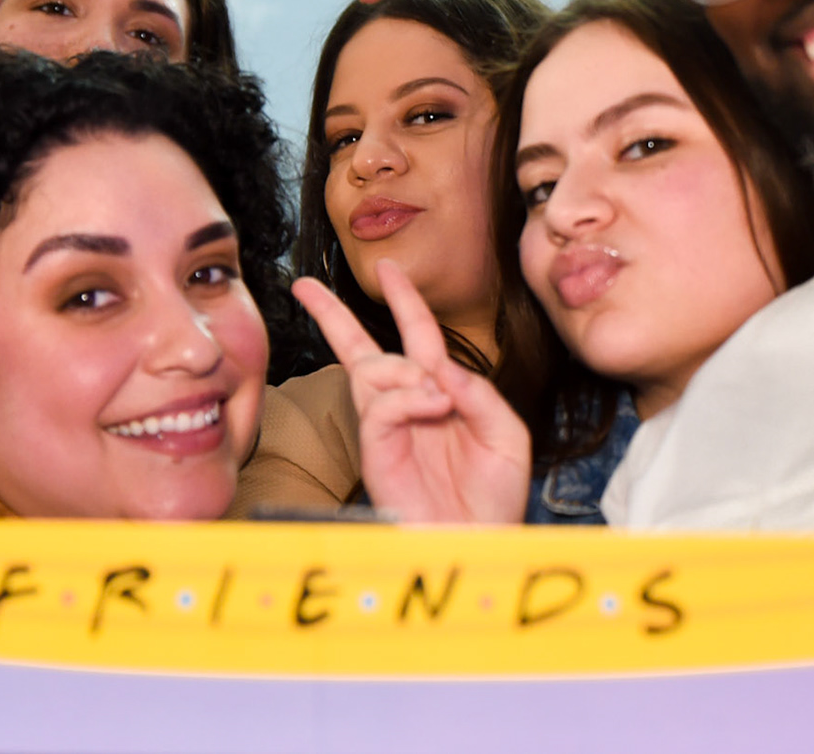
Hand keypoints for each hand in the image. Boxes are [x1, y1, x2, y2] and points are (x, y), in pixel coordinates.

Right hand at [293, 261, 528, 523]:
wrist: (478, 542)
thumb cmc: (493, 498)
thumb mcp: (507, 434)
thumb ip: (482, 394)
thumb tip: (442, 367)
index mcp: (438, 395)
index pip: (416, 336)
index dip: (404, 301)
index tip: (388, 270)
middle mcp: (406, 407)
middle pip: (362, 348)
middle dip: (332, 315)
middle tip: (307, 287)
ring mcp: (386, 428)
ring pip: (373, 370)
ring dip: (406, 372)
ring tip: (437, 399)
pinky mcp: (376, 450)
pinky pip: (379, 406)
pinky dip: (406, 398)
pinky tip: (431, 407)